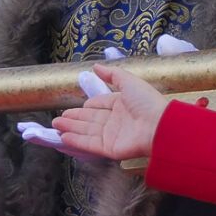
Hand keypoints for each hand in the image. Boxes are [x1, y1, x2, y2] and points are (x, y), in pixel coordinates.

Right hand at [22, 65, 168, 162]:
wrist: (160, 126)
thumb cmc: (147, 102)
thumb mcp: (129, 81)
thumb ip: (111, 74)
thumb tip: (94, 66)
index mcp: (122, 105)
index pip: (100, 106)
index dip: (88, 106)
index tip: (75, 107)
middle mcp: (116, 121)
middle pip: (91, 120)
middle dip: (74, 119)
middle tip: (57, 118)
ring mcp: (113, 136)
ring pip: (87, 131)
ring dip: (71, 128)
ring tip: (55, 125)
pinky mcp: (111, 149)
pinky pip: (90, 144)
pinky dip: (77, 141)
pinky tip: (64, 136)